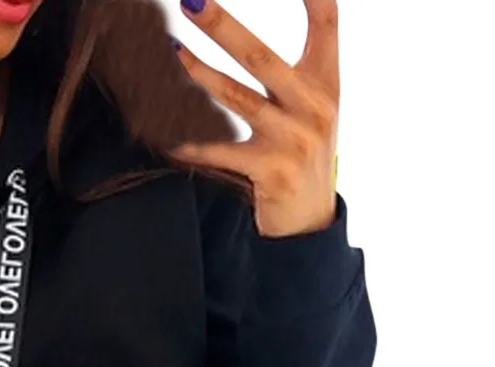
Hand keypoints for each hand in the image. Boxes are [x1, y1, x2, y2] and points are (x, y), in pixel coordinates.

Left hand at [171, 0, 339, 237]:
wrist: (309, 218)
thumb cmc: (302, 153)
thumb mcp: (312, 106)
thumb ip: (294, 70)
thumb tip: (243, 36)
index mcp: (326, 82)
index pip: (327, 22)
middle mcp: (313, 106)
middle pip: (262, 56)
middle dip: (223, 26)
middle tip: (192, 1)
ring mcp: (293, 139)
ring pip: (237, 98)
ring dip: (199, 74)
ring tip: (173, 51)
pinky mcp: (271, 171)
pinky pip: (222, 151)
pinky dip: (192, 144)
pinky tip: (167, 135)